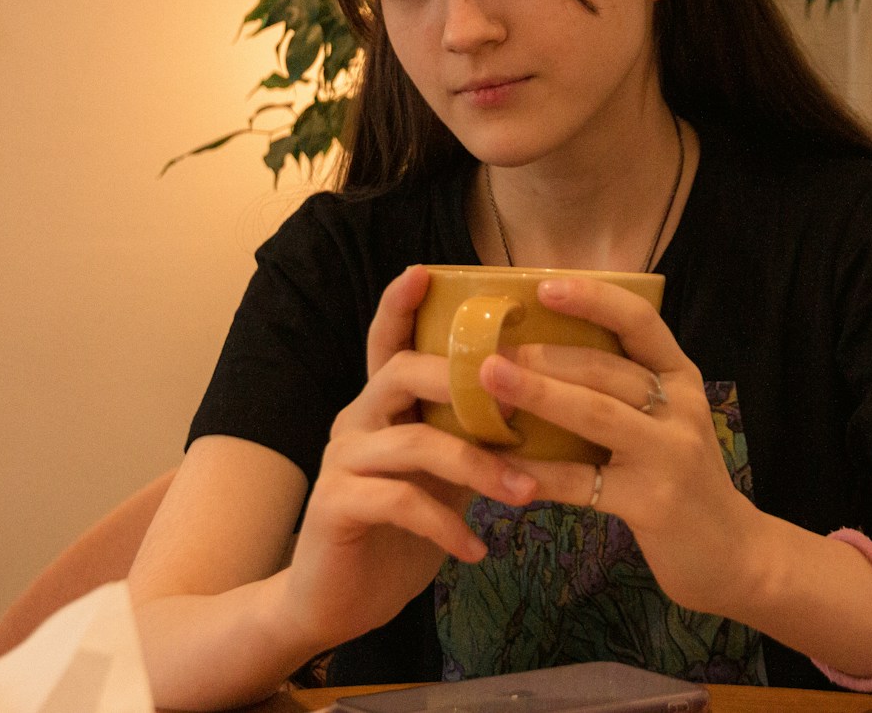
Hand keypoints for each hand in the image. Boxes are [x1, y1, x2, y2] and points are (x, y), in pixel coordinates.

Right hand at [280, 265, 539, 653]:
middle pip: (402, 373)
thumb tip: (536, 406)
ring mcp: (341, 462)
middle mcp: (355, 420)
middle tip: (521, 405)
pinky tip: (479, 550)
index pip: (387, 342)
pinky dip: (447, 525)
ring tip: (525, 494)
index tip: (425, 271)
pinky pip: (399, 501)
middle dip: (466, 383)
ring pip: (413, 441)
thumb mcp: (442, 479)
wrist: (335, 601)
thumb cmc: (397, 533)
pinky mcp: (335, 506)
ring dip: (478, 466)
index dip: (400, 305)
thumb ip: (470, 439)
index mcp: (381, 405)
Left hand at [477, 276, 761, 617]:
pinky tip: (503, 469)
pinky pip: (586, 482)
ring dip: (538, 394)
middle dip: (543, 353)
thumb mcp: (667, 423)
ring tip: (489, 381)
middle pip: (607, 368)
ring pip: (596, 413)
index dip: (593, 299)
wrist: (736, 554)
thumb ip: (623, 392)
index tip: (543, 285)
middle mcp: (682, 408)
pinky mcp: (653, 502)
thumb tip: (539, 357)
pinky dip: (542, 474)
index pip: (640, 322)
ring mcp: (671, 455)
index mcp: (681, 378)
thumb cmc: (682, 479)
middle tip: (487, 347)